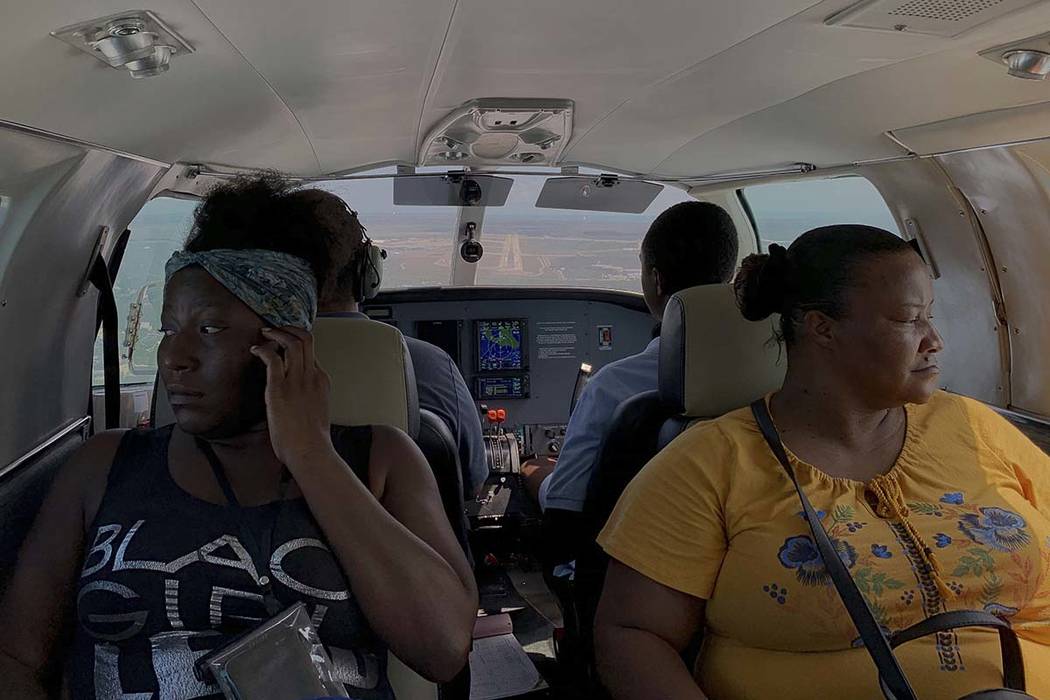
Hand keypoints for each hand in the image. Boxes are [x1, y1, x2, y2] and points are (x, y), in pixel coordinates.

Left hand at [250, 326, 333, 469]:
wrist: (310, 451)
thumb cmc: (311, 438)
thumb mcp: (317, 410)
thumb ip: (309, 396)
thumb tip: (296, 396)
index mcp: (321, 381)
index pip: (312, 352)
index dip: (296, 342)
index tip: (284, 342)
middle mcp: (312, 376)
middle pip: (306, 339)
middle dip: (289, 329)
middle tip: (275, 329)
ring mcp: (297, 381)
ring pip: (292, 343)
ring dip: (277, 333)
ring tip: (265, 333)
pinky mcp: (279, 389)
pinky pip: (273, 358)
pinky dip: (263, 349)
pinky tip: (255, 350)